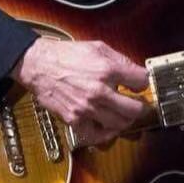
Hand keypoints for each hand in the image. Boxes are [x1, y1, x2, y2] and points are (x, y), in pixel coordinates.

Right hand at [11, 37, 149, 146]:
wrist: (39, 65)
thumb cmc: (67, 55)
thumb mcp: (98, 47)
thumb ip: (121, 60)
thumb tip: (137, 72)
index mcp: (107, 69)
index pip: (141, 81)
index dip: (145, 83)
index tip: (141, 85)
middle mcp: (99, 91)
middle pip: (134, 109)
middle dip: (141, 107)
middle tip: (140, 105)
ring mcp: (87, 108)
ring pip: (119, 124)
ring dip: (127, 120)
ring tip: (125, 115)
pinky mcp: (74, 119)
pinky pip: (97, 135)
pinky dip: (106, 134)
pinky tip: (109, 127)